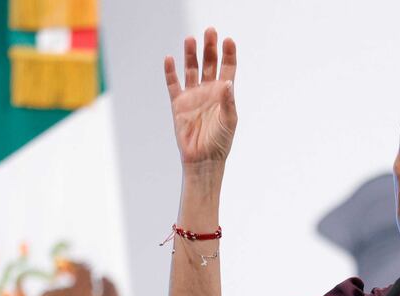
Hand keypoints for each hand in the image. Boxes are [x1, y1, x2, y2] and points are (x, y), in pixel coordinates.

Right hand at [164, 27, 237, 165]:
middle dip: (210, 48)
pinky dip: (171, 72)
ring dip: (191, 54)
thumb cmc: (220, 142)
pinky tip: (170, 59)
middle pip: (209, 64)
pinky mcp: (178, 104)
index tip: (228, 40)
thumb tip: (228, 82)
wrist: (203, 160)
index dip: (228, 54)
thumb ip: (228, 101)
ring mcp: (193, 96)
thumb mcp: (229, 120)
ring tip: (190, 39)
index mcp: (224, 94)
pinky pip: (173, 84)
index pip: (227, 69)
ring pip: (191, 69)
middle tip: (210, 31)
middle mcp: (208, 91)